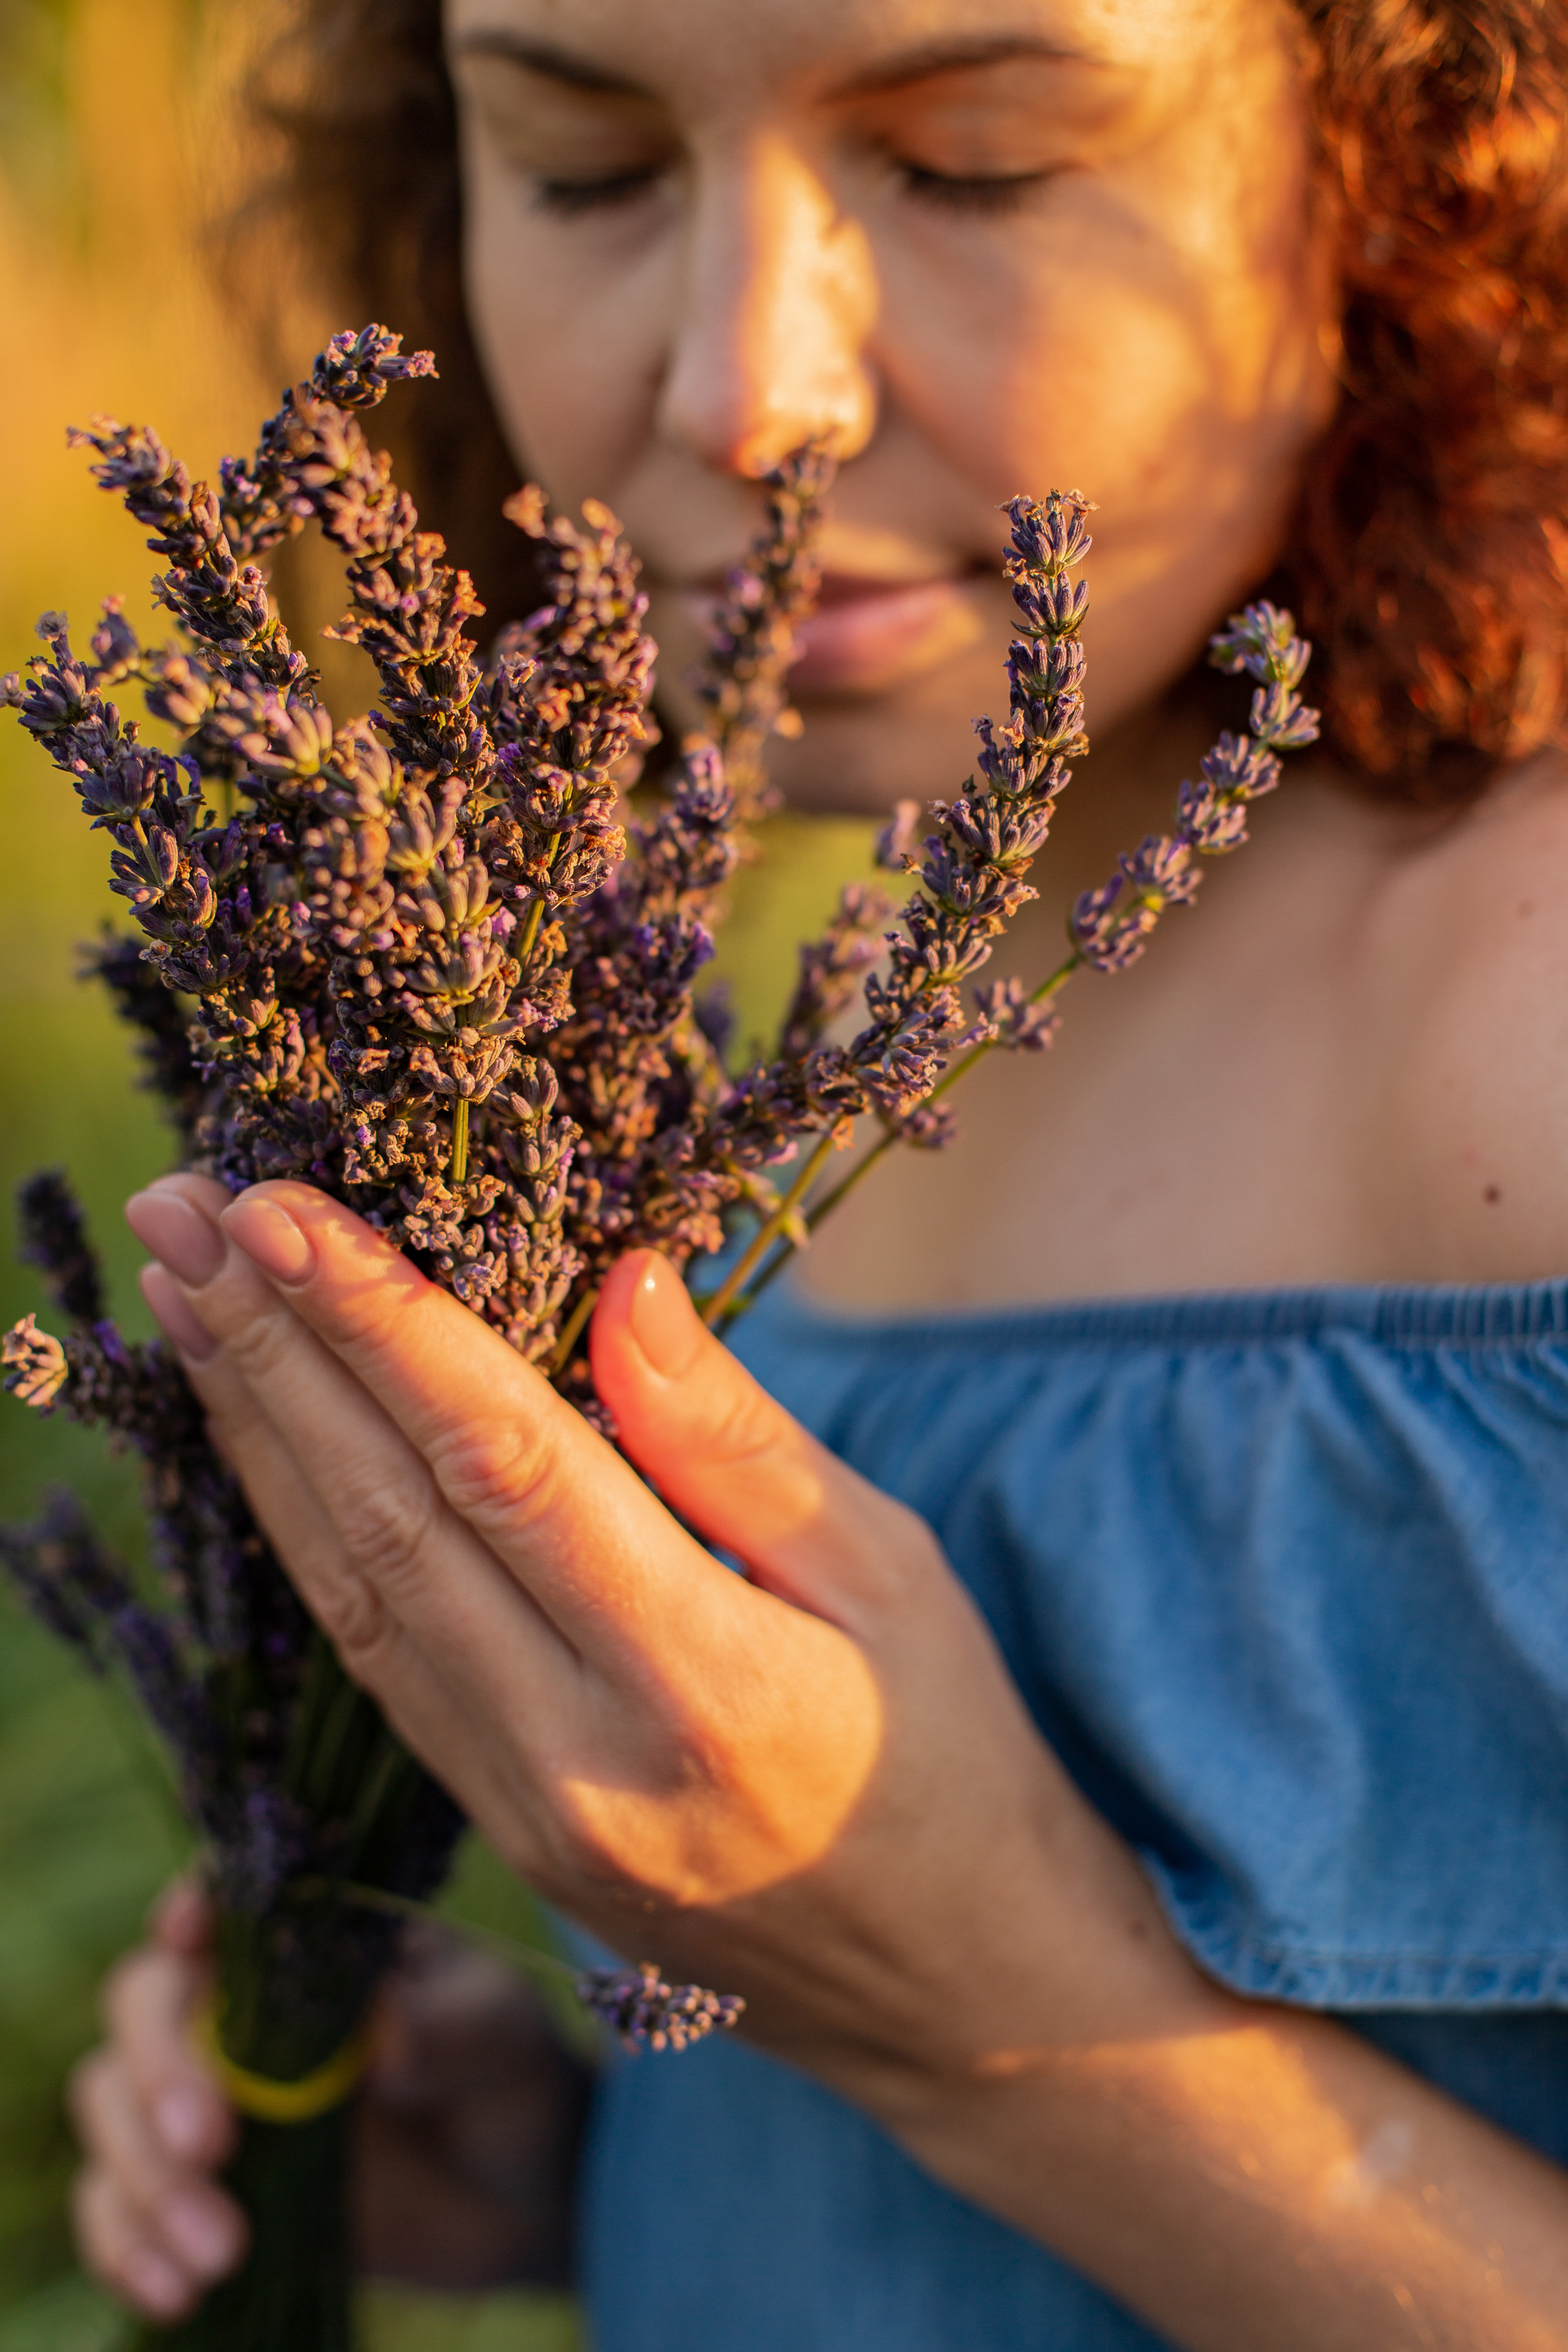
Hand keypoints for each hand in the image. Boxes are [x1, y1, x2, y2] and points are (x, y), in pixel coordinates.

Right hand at [71, 1879, 591, 2320]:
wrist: (521, 2186)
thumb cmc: (507, 2072)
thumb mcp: (500, 2037)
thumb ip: (448, 2026)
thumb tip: (383, 2033)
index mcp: (305, 1933)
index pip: (225, 1896)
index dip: (190, 1906)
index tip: (185, 1936)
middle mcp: (237, 2001)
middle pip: (142, 2000)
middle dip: (157, 2071)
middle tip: (210, 2143)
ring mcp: (205, 2092)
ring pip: (113, 2108)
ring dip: (144, 2180)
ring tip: (223, 2253)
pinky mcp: (194, 2185)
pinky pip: (116, 2207)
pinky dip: (126, 2248)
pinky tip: (174, 2294)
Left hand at [125, 1174, 1205, 2131]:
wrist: (949, 1985)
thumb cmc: (946, 1748)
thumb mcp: (889, 1569)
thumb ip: (736, 1437)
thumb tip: (621, 1284)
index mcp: (704, 1680)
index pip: (505, 1468)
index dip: (385, 1329)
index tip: (285, 1213)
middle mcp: (582, 1761)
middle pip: (390, 1521)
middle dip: (275, 1352)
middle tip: (185, 1212)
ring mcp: (521, 1814)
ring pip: (352, 1596)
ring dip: (258, 1434)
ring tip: (185, 1298)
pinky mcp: (497, 1834)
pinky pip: (374, 1664)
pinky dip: (303, 1536)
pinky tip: (262, 1442)